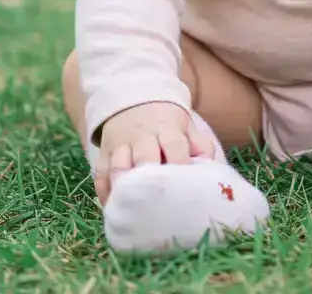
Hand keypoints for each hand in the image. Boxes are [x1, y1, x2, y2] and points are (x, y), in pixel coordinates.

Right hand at [94, 101, 214, 204]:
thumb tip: (211, 168)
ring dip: (123, 187)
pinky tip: (111, 209)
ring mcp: (121, 144)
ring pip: (119, 165)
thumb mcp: (185, 126)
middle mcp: (142, 136)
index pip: (174, 145)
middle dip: (149, 178)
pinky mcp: (104, 152)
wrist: (134, 99)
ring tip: (130, 211)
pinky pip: (100, 173)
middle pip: (145, 156)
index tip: (184, 185)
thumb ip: (199, 145)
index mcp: (167, 129)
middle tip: (157, 205)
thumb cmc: (165, 122)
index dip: (180, 163)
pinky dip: (103, 191)